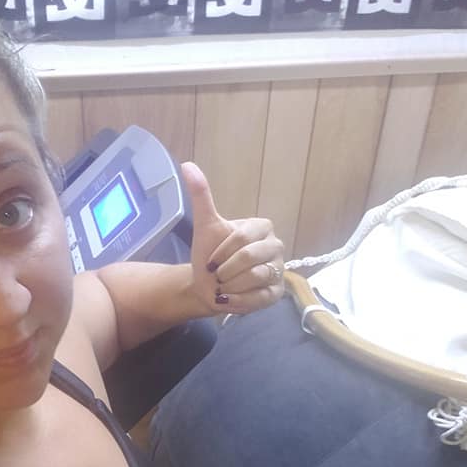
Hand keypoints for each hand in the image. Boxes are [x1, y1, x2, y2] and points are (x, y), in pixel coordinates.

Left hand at [182, 161, 284, 315]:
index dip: (221, 252)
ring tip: (222, 286)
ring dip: (230, 285)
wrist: (208, 286)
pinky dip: (237, 301)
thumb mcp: (205, 226)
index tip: (210, 261)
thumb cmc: (210, 256)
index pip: (242, 238)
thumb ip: (201, 196)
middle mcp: (275, 247)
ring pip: (255, 277)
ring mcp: (279, 270)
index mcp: (261, 227)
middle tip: (216, 275)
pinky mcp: (277, 293)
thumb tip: (187, 165)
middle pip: (250, 257)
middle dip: (225, 270)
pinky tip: (227, 299)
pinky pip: (259, 298)